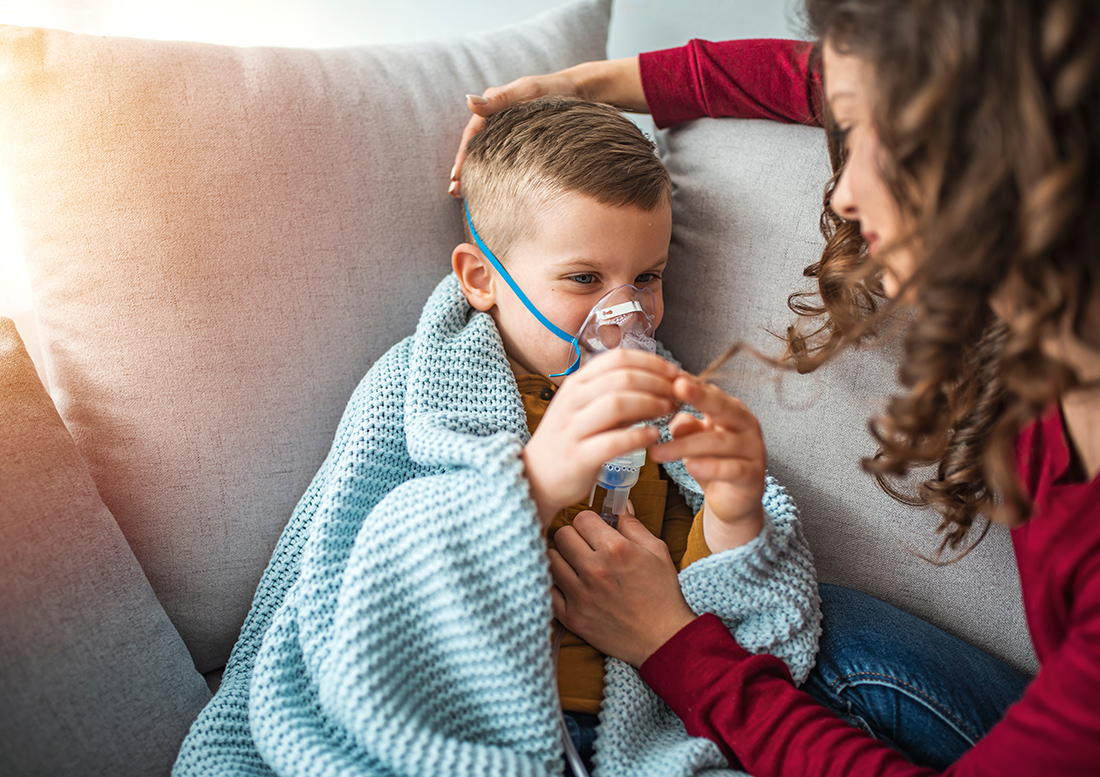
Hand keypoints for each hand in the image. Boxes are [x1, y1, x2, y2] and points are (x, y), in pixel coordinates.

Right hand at [449, 57, 645, 196]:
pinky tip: (492, 187)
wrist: (581, 93)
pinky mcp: (520, 139)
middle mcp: (497, 117)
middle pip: (476, 147)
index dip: (463, 156)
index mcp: (494, 104)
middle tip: (455, 192)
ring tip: (466, 195)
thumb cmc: (556, 91)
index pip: (472, 135)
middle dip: (464, 169)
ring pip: (487, 154)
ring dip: (477, 172)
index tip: (456, 177)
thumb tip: (468, 101)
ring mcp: (508, 130)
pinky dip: (493, 170)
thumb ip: (499, 99)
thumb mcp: (528, 91)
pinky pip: (502, 156)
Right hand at [522, 349, 676, 526]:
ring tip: (668, 410)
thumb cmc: (570, 439)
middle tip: (677, 393)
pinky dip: (638, 437)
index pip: (618, 358)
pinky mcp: (578, 456)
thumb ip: (617, 394)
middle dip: (657, 383)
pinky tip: (654, 437)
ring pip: (616, 404)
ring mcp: (573, 428)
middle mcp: (572, 400)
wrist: (537, 476)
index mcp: (577, 383)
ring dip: (650, 404)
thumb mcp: (587, 408)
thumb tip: (660, 382)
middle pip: (622, 378)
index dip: (651, 363)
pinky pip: (613, 441)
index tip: (674, 372)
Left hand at [549, 511, 696, 667]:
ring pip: (550, 559)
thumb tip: (618, 505)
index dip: (589, 522)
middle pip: (562, 535)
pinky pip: (547, 590)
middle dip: (573, 536)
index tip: (595, 531)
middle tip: (584, 546)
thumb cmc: (663, 594)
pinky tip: (568, 584)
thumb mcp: (657, 551)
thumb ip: (633, 525)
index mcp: (615, 549)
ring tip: (575, 564)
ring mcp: (580, 595)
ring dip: (562, 558)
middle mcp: (594, 570)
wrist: (664, 639)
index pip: (581, 518)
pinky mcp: (572, 617)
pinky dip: (555, 584)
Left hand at [650, 375, 765, 551]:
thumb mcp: (695, 441)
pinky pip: (731, 469)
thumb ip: (686, 426)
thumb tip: (675, 416)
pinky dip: (710, 467)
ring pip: (719, 442)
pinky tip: (690, 467)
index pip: (710, 392)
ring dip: (685, 446)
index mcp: (732, 411)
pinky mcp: (753, 476)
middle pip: (722, 407)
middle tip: (675, 387)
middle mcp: (746, 425)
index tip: (667, 375)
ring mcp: (753, 450)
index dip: (690, 384)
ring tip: (657, 452)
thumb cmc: (713, 462)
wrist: (734, 501)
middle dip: (698, 396)